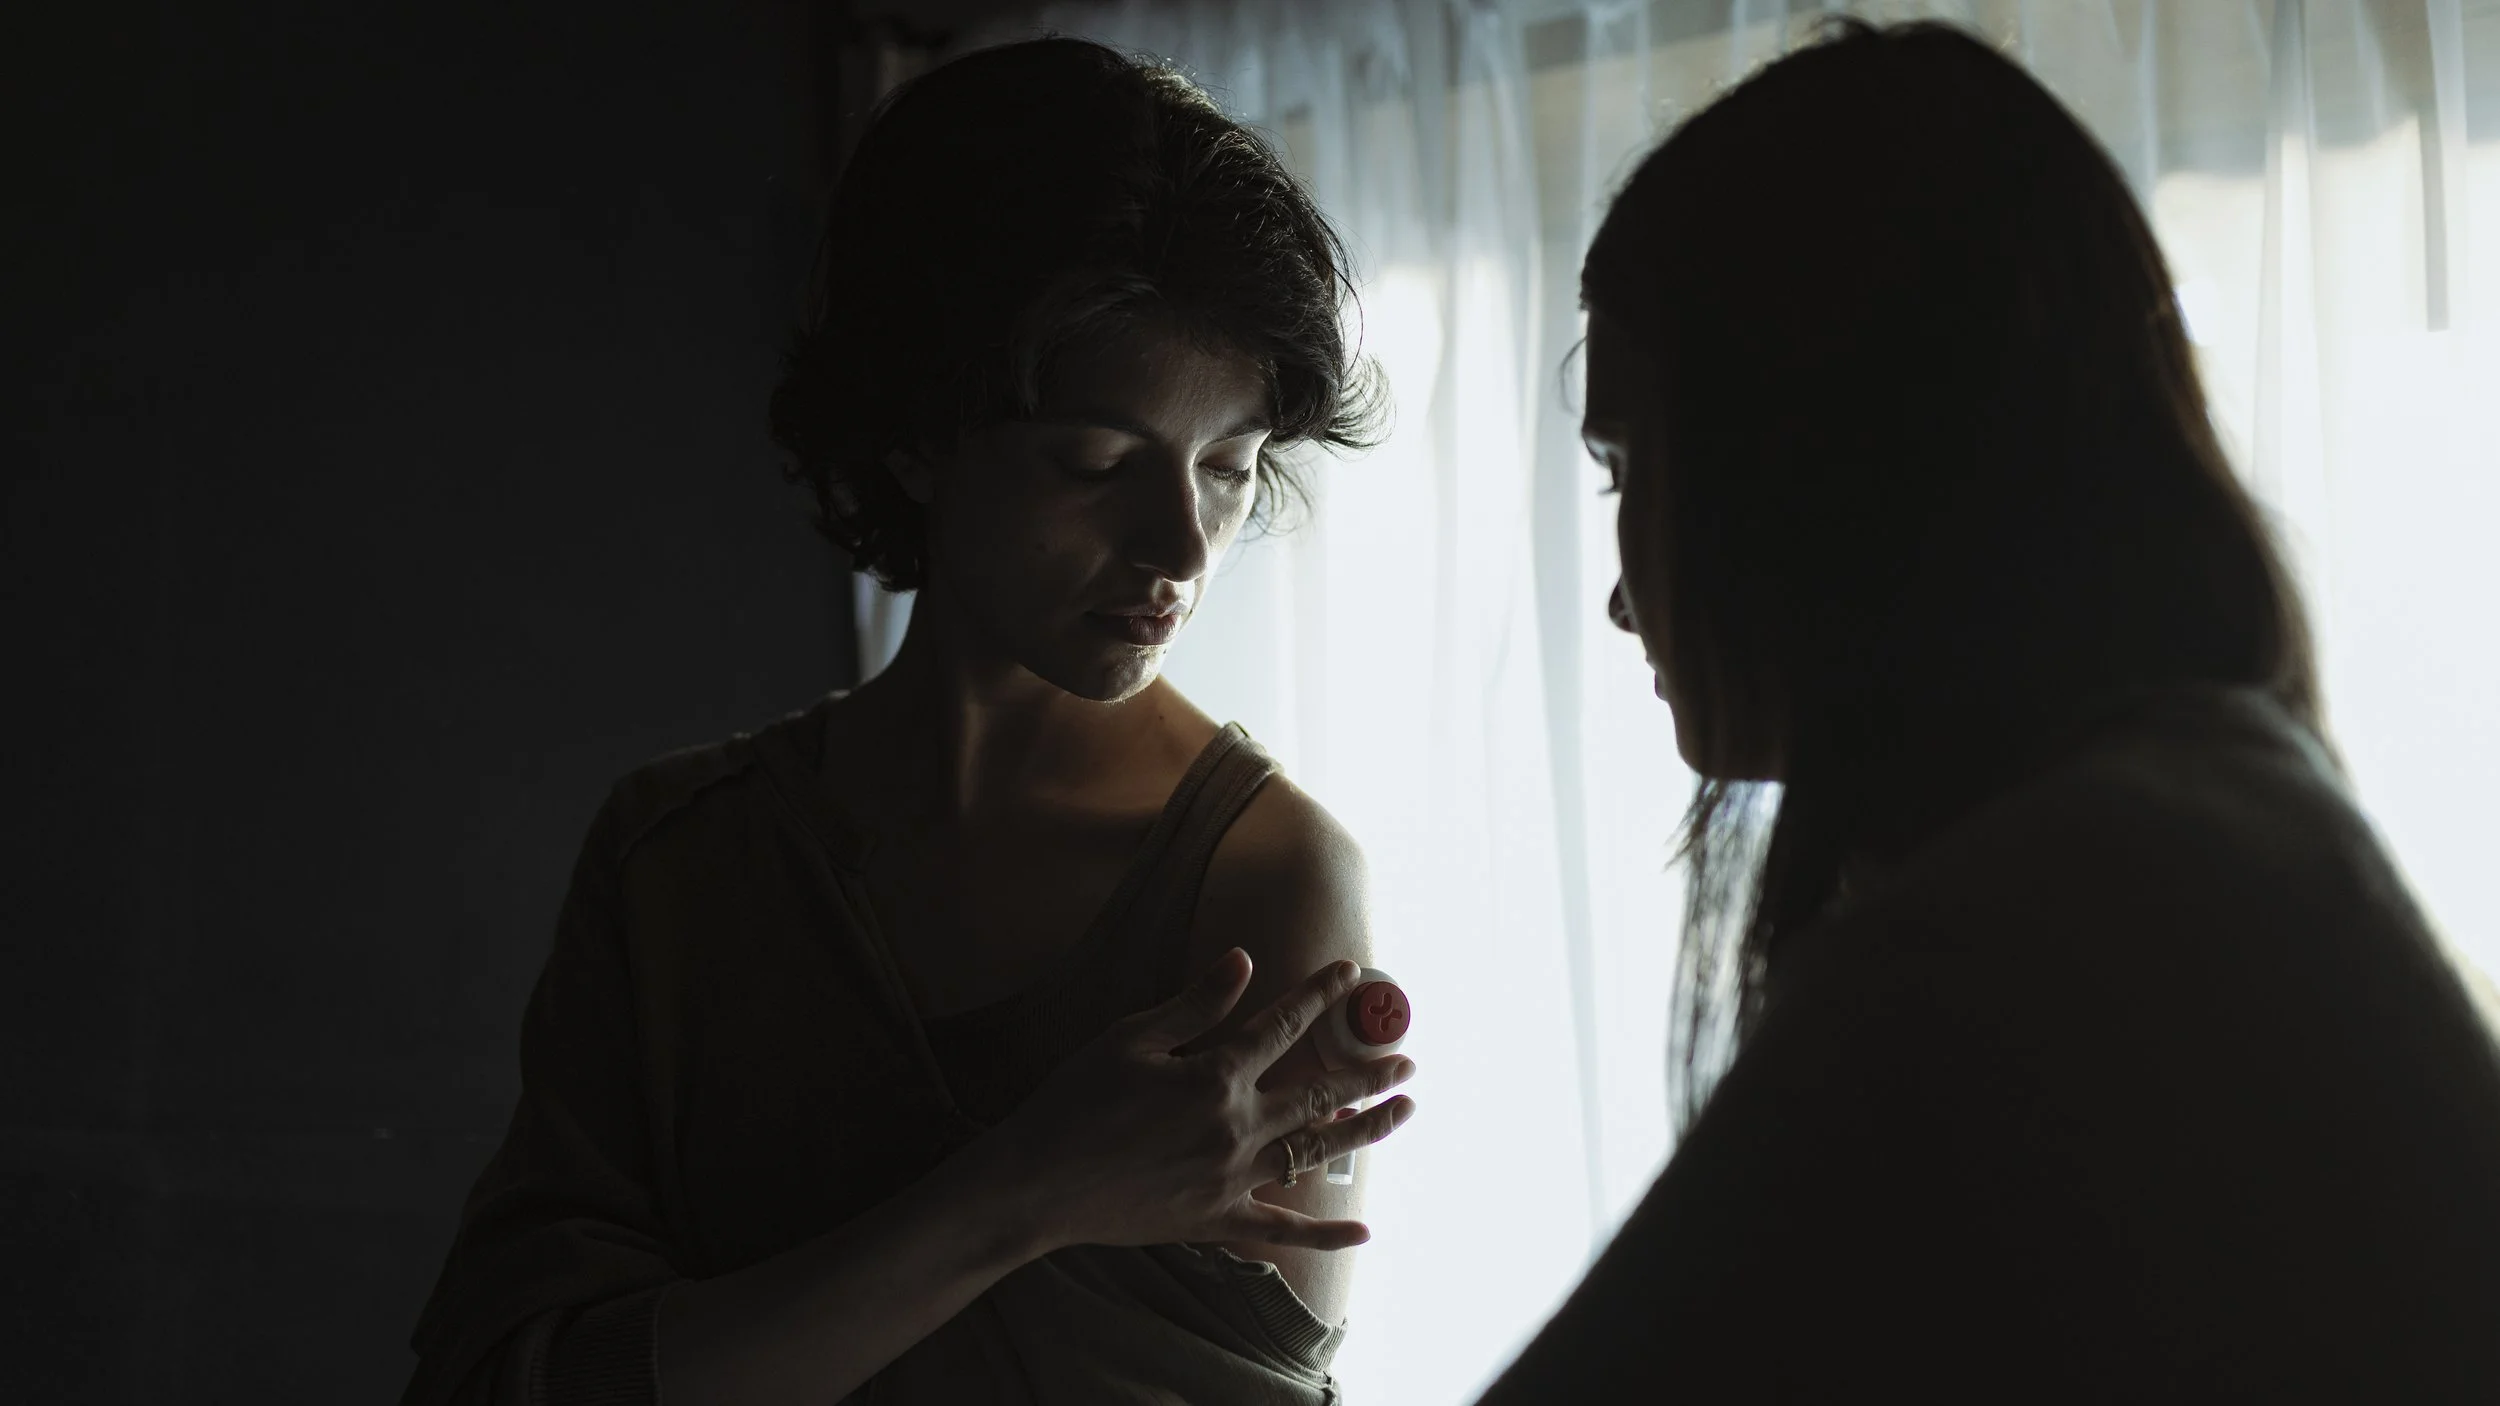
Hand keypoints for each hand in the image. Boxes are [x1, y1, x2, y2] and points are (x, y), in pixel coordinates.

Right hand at [974, 950, 1418, 1256]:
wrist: (1038, 1183)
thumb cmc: (1075, 1102)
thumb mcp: (1130, 1038)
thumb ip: (1195, 1004)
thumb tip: (1244, 961)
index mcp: (1215, 1076)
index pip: (1283, 1026)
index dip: (1320, 995)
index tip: (1350, 974)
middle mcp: (1236, 1127)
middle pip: (1319, 1093)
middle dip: (1367, 1073)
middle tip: (1406, 1060)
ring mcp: (1232, 1178)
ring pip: (1317, 1152)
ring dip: (1366, 1130)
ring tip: (1404, 1111)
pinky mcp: (1218, 1220)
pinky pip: (1282, 1228)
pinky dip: (1325, 1234)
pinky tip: (1364, 1232)